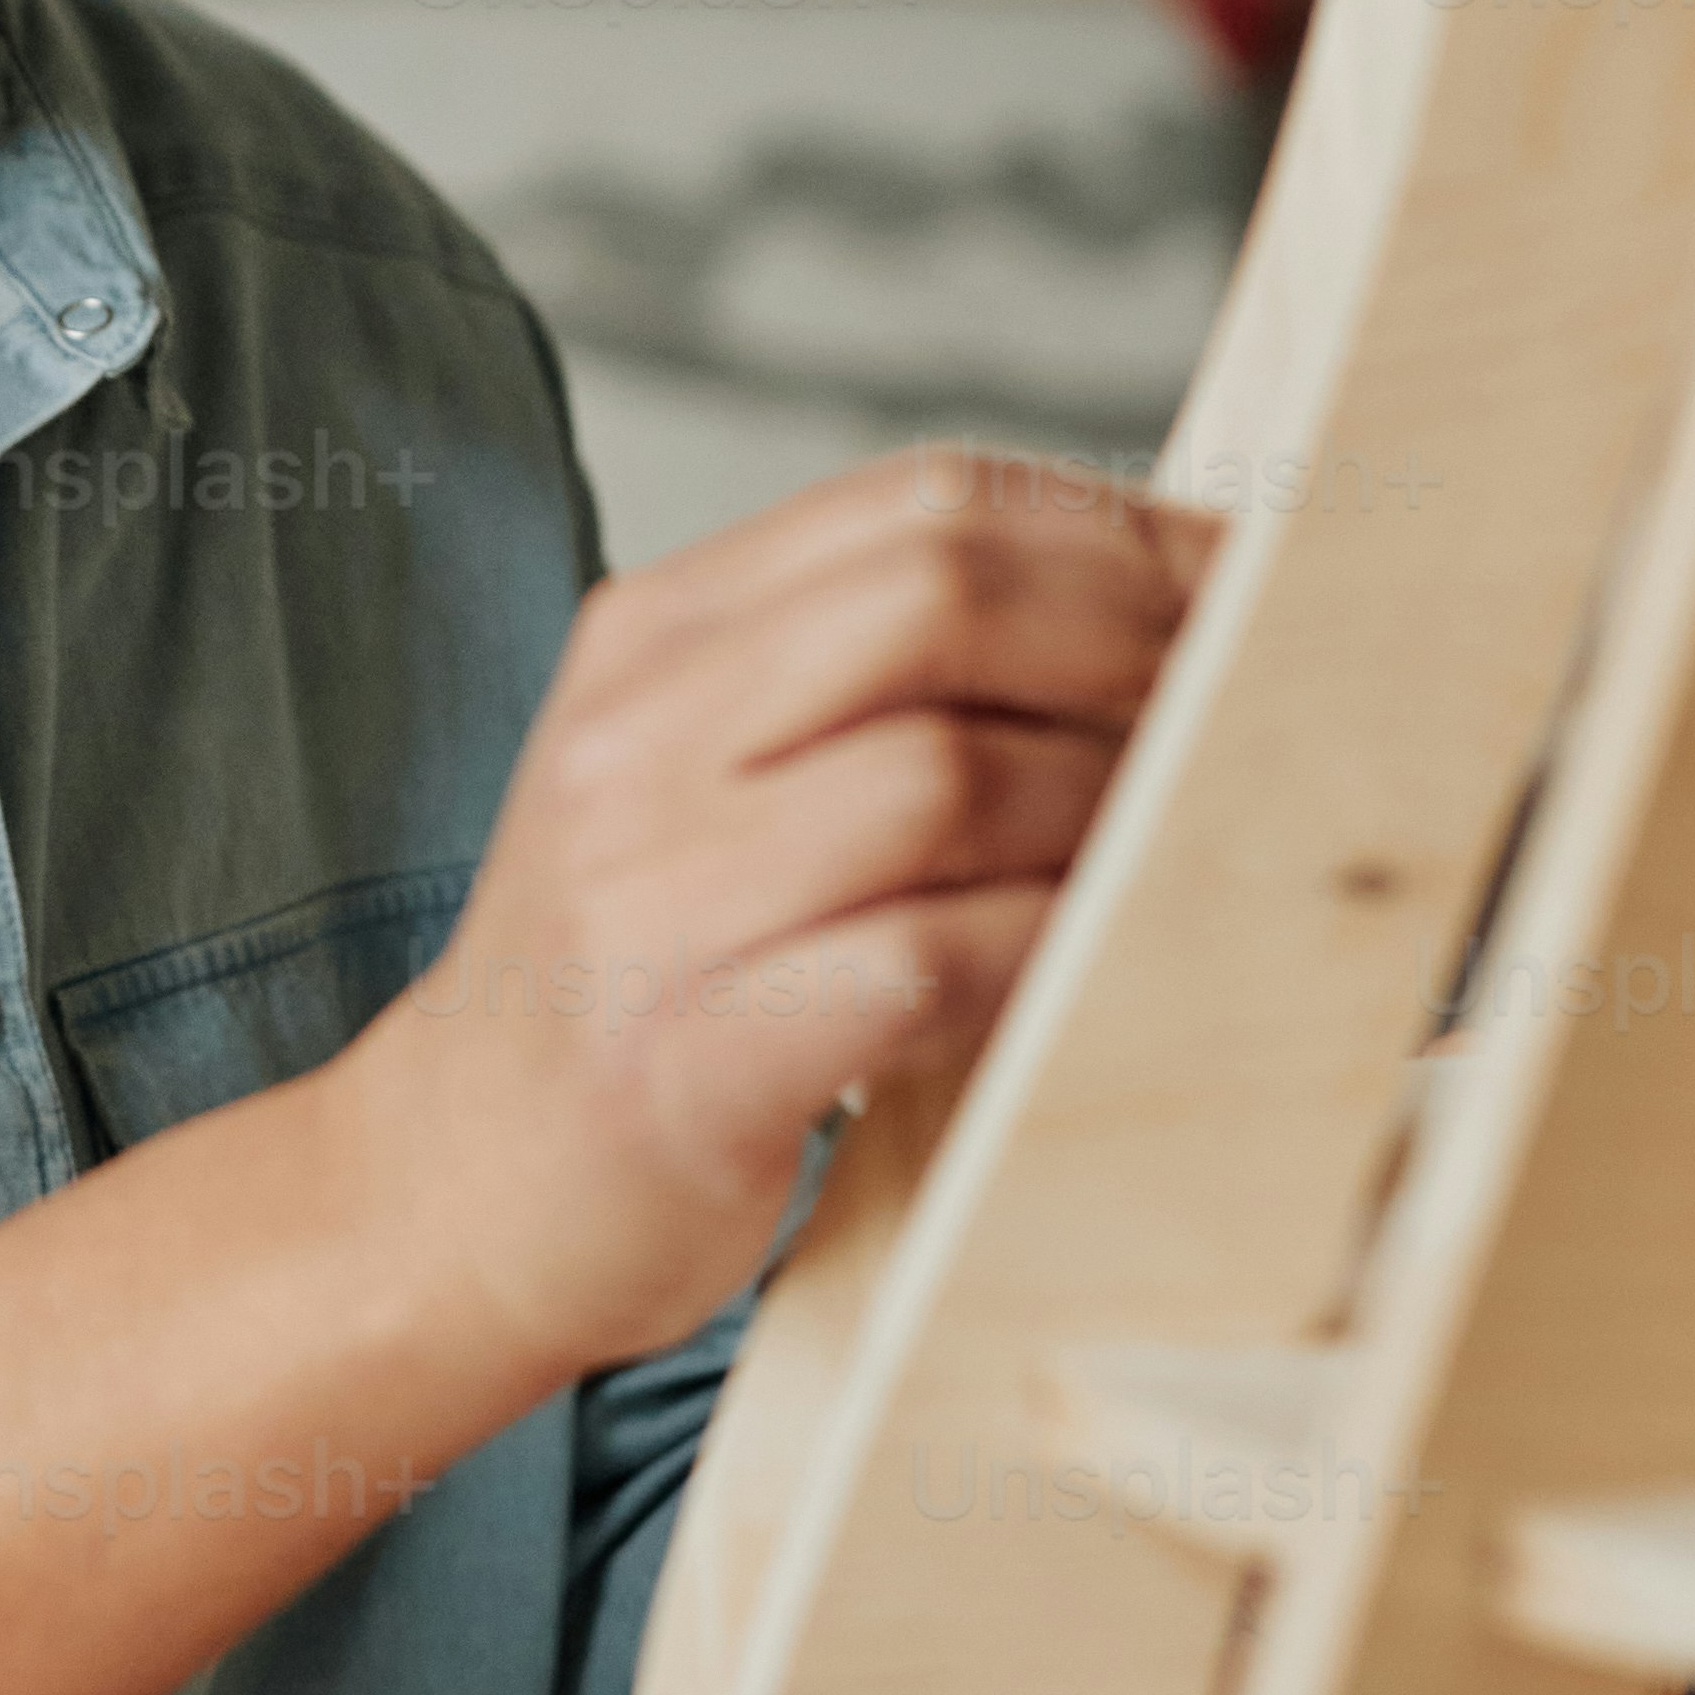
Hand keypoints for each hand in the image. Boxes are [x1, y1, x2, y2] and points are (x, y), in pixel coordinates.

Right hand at [344, 443, 1205, 1397]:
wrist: (448, 1189)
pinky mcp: (689, 1054)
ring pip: (951, 774)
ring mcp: (653, 897)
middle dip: (1136, 642)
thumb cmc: (631, 986)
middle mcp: (640, 742)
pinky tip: (1104, 970)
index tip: (1240, 591)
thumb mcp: (698, 779)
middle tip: (1247, 713)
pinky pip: (928, 960)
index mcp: (651, 638)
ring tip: (1188, 851)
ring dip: (1114, 810)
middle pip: (940, 598)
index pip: (919, 505)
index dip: (1115, 534)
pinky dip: (1052, 951)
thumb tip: (1148, 624)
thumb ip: (860, 686)